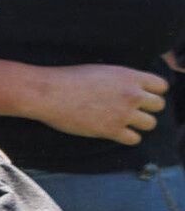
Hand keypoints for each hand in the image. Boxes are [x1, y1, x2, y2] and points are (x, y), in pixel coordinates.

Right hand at [12, 62, 175, 147]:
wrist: (48, 93)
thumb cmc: (68, 79)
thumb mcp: (102, 71)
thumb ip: (122, 80)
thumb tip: (131, 89)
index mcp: (129, 76)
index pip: (161, 86)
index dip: (153, 91)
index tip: (142, 95)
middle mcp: (131, 95)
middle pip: (159, 105)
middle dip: (148, 108)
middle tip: (132, 109)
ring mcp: (123, 113)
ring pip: (151, 124)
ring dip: (139, 124)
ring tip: (124, 122)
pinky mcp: (111, 130)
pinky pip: (134, 139)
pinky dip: (127, 137)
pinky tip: (115, 131)